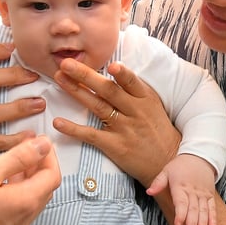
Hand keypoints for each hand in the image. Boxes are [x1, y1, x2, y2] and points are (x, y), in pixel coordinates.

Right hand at [0, 135, 60, 224]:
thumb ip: (20, 156)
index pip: (53, 175)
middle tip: (30, 149)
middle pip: (46, 187)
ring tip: (16, 161)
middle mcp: (26, 217)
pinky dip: (19, 190)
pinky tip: (3, 182)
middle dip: (42, 165)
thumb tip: (43, 145)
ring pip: (33, 197)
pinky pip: (20, 207)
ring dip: (30, 178)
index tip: (40, 143)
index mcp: (27, 201)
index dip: (50, 156)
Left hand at [53, 59, 180, 186]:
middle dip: (86, 75)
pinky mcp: (115, 146)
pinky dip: (73, 129)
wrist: (167, 160)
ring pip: (98, 107)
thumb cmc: (157, 129)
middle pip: (108, 91)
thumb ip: (135, 90)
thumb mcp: (153, 105)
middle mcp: (135, 111)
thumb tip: (114, 69)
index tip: (110, 64)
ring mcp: (125, 129)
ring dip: (76, 92)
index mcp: (145, 98)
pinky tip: (58, 122)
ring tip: (60, 79)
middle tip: (66, 63)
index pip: (132, 82)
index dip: (122, 74)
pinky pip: (91, 135)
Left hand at [147, 154, 217, 224]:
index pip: (181, 202)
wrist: (199, 156)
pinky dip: (213, 217)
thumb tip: (149, 192)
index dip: (180, 213)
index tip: (179, 224)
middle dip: (192, 223)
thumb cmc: (180, 165)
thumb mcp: (167, 170)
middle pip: (193, 209)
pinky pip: (212, 207)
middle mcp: (193, 191)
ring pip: (203, 210)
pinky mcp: (209, 195)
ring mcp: (202, 194)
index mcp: (180, 186)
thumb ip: (158, 182)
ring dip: (203, 223)